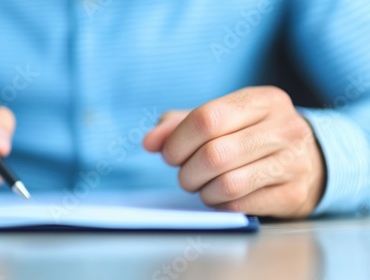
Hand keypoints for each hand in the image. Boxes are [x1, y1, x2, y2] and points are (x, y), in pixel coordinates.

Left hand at [144, 86, 325, 217]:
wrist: (310, 160)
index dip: (177, 141)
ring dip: (202, 190)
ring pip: (227, 183)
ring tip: (201, 185)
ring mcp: (293, 162)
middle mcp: (284, 128)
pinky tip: (220, 197)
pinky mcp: (293, 194)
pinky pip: (240, 205)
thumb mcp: (224, 118)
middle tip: (185, 174)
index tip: (169, 153)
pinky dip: (219, 205)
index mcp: (263, 100)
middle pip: (214, 154)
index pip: (208, 118)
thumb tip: (150, 141)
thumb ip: (181, 124)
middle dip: (186, 171)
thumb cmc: (253, 136)